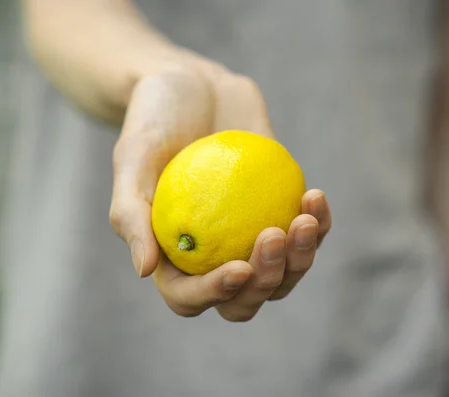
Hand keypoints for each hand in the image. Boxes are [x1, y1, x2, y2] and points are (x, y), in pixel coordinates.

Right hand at [109, 59, 330, 321]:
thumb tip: (145, 272)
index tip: (239, 267)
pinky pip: (306, 232)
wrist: (193, 84)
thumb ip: (130, 213)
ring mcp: (250, 235)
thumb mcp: (132, 157)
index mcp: (173, 255)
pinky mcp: (280, 209)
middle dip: (265, 282)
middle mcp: (213, 253)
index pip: (189, 296)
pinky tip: (314, 197)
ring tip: (305, 216)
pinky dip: (318, 224)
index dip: (215, 294)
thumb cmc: (154, 119)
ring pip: (283, 273)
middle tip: (272, 235)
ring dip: (302, 258)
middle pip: (244, 299)